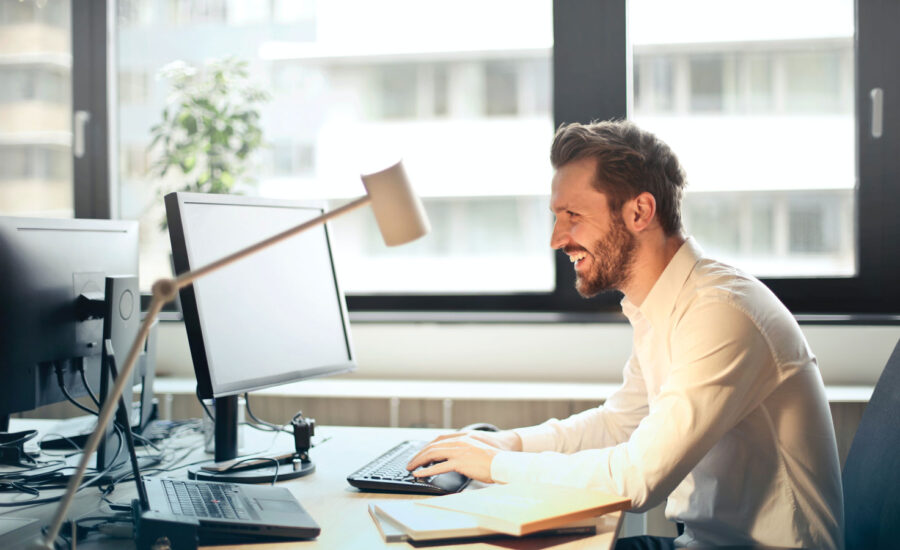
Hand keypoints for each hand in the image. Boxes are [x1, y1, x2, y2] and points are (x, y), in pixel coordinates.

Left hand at [405, 430, 521, 482]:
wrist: (504, 462)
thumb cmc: (494, 458)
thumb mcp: (477, 448)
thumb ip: (464, 449)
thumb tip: (454, 457)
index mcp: (463, 438)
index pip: (439, 439)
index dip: (427, 446)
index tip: (420, 453)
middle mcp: (459, 442)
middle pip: (432, 446)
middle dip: (419, 454)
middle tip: (411, 463)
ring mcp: (459, 451)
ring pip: (432, 454)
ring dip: (419, 461)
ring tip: (411, 468)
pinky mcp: (460, 462)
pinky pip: (439, 467)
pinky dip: (427, 470)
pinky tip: (419, 474)